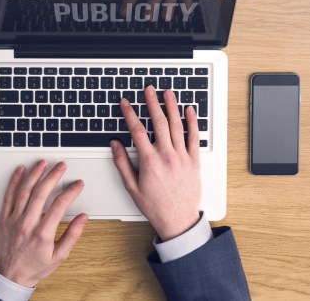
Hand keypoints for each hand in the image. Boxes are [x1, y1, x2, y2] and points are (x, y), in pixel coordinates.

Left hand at [0, 160, 88, 287]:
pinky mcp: (4, 218)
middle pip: (42, 192)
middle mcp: (27, 223)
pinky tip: (20, 171)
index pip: (60, 204)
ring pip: (25, 190)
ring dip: (35, 174)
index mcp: (43, 233)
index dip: (71, 191)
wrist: (9, 276)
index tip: (77, 184)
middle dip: (53, 176)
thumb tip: (83, 218)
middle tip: (61, 166)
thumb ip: (72, 235)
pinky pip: (8, 196)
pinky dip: (14, 181)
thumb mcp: (59, 256)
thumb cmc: (34, 267)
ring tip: (43, 162)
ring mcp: (14, 219)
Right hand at [110, 86, 201, 240]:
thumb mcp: (132, 187)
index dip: (129, 114)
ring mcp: (182, 157)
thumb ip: (122, 164)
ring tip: (168, 93)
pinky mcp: (194, 161)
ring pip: (176, 126)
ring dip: (172, 107)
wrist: (178, 220)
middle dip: (152, 103)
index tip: (126, 103)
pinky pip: (194, 137)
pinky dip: (192, 122)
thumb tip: (115, 145)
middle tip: (149, 90)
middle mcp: (166, 156)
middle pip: (158, 122)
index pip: (137, 130)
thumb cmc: (155, 206)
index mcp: (149, 162)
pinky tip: (189, 110)